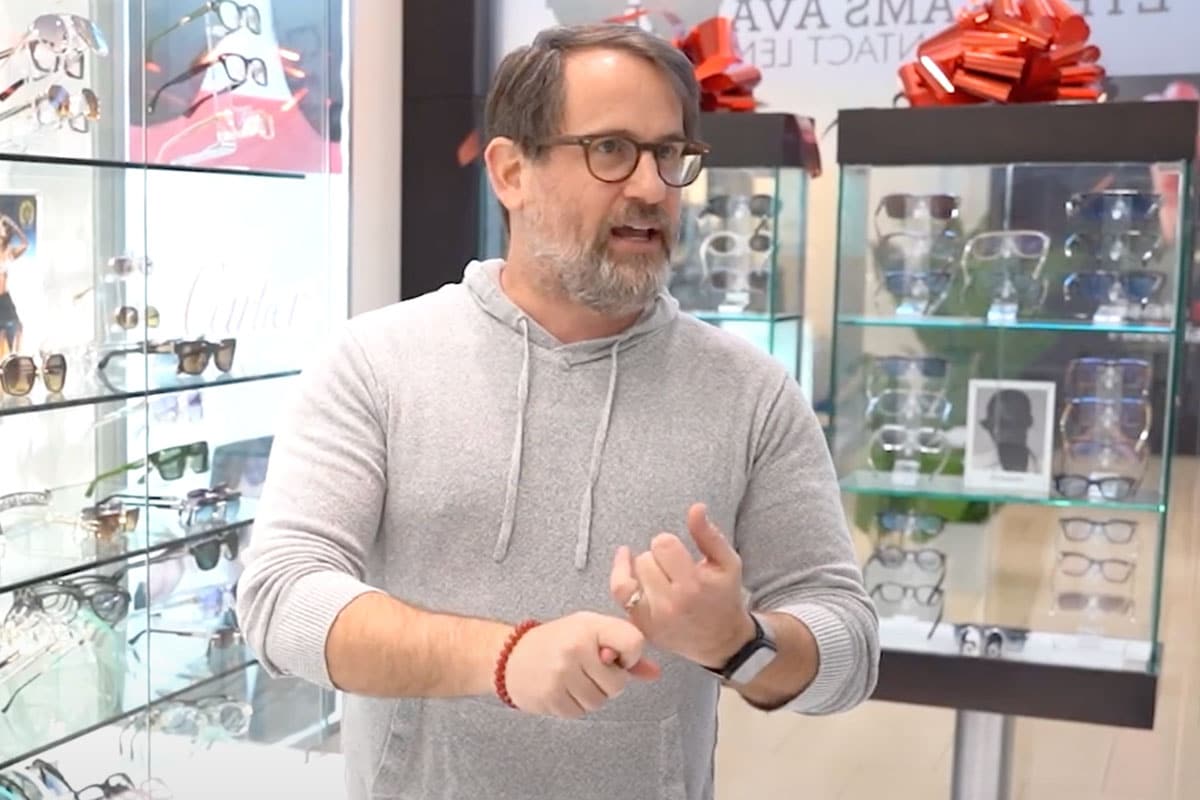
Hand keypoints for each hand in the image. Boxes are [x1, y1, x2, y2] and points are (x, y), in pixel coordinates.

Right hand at [505, 611, 660, 718]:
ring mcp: (562, 675)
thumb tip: (655, 673)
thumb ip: (622, 647)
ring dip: (592, 694)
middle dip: (609, 681)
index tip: (616, 656)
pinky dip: (575, 704)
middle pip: (618, 683)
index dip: (630, 655)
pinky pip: (580, 712)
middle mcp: (576, 649)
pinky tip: (562, 689)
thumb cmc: (557, 640)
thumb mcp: (589, 631)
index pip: (634, 643)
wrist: (510, 656)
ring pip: (600, 701)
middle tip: (589, 669)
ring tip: (574, 678)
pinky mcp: (551, 698)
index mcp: (589, 626)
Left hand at [610, 503, 753, 668]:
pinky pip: (619, 591)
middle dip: (659, 559)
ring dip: (645, 570)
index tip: (678, 553)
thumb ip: (709, 535)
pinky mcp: (641, 625)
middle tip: (674, 569)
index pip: (663, 545)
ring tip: (662, 577)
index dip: (669, 544)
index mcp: (693, 586)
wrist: (721, 640)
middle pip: (646, 559)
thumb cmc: (724, 596)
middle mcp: (669, 604)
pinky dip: (621, 574)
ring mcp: (652, 618)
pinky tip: (626, 560)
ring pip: (632, 575)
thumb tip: (695, 508)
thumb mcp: (727, 563)